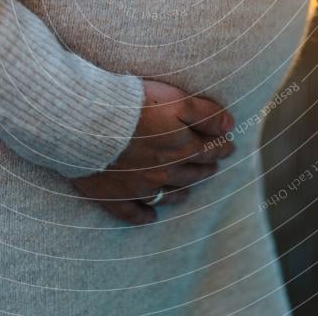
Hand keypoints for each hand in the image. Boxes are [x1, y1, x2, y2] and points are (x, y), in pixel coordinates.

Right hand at [73, 78, 234, 223]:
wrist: (88, 122)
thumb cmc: (133, 105)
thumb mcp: (176, 100)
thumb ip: (206, 114)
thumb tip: (230, 126)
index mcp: (181, 147)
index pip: (210, 149)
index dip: (222, 147)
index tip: (229, 146)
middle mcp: (164, 171)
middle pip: (193, 173)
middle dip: (206, 168)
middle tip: (213, 166)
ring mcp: (139, 187)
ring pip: (169, 194)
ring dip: (182, 192)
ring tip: (189, 190)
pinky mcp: (114, 195)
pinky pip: (134, 213)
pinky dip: (145, 216)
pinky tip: (152, 217)